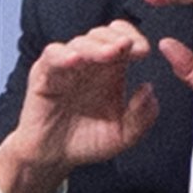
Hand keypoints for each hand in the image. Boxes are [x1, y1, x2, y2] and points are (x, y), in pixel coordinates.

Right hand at [0, 19, 159, 192]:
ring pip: (79, 43)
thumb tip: (148, 89)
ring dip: (95, 46)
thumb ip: (141, 117)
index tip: (144, 51)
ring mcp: (66, 67)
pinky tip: (76, 61)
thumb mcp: (123, 135)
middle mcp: (89, 64)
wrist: (54, 157)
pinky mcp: (43, 75)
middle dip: (116, 38)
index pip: (123, 39)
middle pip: (102, 35)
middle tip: (127, 47)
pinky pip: (52, 56)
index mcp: (110, 70)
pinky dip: (63, 55)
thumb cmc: (86, 141)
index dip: (134, 38)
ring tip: (109, 54)